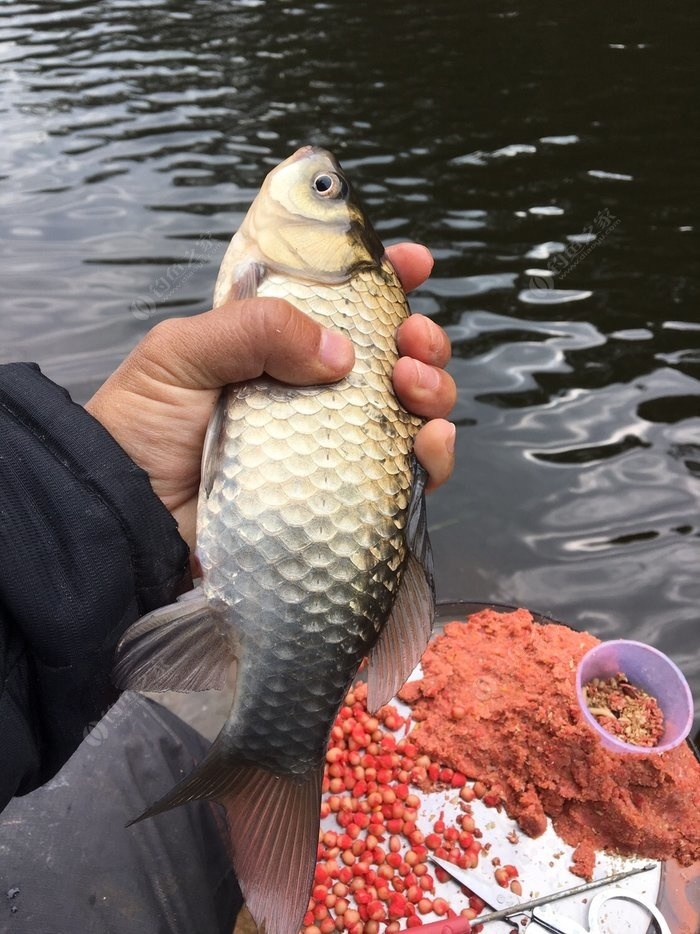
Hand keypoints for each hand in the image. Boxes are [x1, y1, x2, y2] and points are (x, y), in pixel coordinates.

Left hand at [86, 243, 455, 550]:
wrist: (128, 518)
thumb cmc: (141, 430)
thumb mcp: (182, 353)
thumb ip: (256, 329)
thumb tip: (340, 353)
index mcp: (276, 345)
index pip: (340, 302)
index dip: (384, 278)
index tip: (417, 262)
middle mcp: (312, 391)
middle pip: (392, 356)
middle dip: (421, 338)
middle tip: (413, 341)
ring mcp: (330, 445)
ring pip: (410, 411)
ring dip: (434, 389)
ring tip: (414, 386)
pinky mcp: (342, 496)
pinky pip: (406, 475)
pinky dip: (433, 455)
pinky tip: (429, 440)